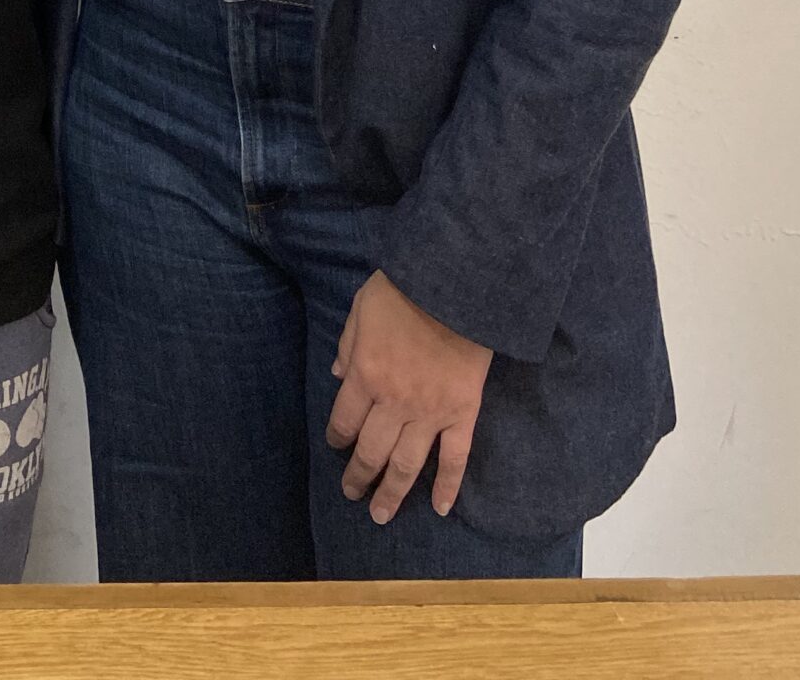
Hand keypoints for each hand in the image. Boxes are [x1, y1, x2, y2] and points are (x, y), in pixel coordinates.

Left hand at [325, 271, 490, 522]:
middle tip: (352, 494)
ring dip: (393, 493)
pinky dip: (449, 487)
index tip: (336, 446)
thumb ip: (348, 344)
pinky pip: (455, 458)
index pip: (344, 421)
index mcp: (365, 375)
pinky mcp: (463, 414)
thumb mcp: (361, 307)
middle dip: (359, 477)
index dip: (337, 438)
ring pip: (408, 465)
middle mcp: (393, 403)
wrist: (456, 284)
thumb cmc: (404, 290)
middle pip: (372, 451)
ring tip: (381, 514)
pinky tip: (441, 508)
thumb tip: (337, 374)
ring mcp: (430, 413)